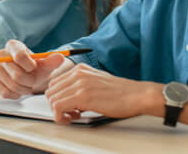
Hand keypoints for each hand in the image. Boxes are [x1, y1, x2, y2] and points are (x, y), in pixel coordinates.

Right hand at [0, 39, 71, 98]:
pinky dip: (14, 94)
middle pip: (16, 74)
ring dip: (23, 89)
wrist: (27, 78)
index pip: (20, 56)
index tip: (34, 68)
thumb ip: (52, 61)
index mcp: (13, 45)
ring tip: (26, 85)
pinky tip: (18, 90)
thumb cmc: (35, 69)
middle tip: (32, 81)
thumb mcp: (45, 65)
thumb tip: (60, 57)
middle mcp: (0, 54)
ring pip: (11, 84)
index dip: (30, 66)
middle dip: (29, 81)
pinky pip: (4, 92)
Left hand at [45, 64, 162, 123]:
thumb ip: (81, 85)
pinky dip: (61, 117)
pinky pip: (58, 108)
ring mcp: (80, 84)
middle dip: (57, 105)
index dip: (58, 97)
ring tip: (74, 116)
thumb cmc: (120, 92)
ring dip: (59, 112)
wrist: (136, 95)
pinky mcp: (82, 96)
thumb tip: (67, 97)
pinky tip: (73, 118)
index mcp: (80, 69)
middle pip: (51, 91)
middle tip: (71, 112)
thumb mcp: (96, 82)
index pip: (54, 83)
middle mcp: (78, 73)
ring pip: (52, 100)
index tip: (68, 106)